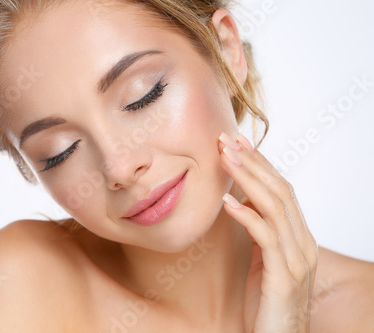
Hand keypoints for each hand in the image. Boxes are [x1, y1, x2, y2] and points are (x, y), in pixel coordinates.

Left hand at [218, 132, 318, 332]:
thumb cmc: (265, 303)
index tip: (237, 143)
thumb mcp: (262, 260)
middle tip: (227, 141)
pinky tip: (227, 202)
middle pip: (280, 191)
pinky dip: (247, 216)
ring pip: (275, 207)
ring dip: (247, 179)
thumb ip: (258, 232)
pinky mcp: (285, 276)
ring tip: (225, 160)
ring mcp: (297, 259)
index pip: (282, 190)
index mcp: (299, 237)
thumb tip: (238, 201)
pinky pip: (266, 238)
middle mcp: (304, 243)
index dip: (260, 164)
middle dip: (252, 162)